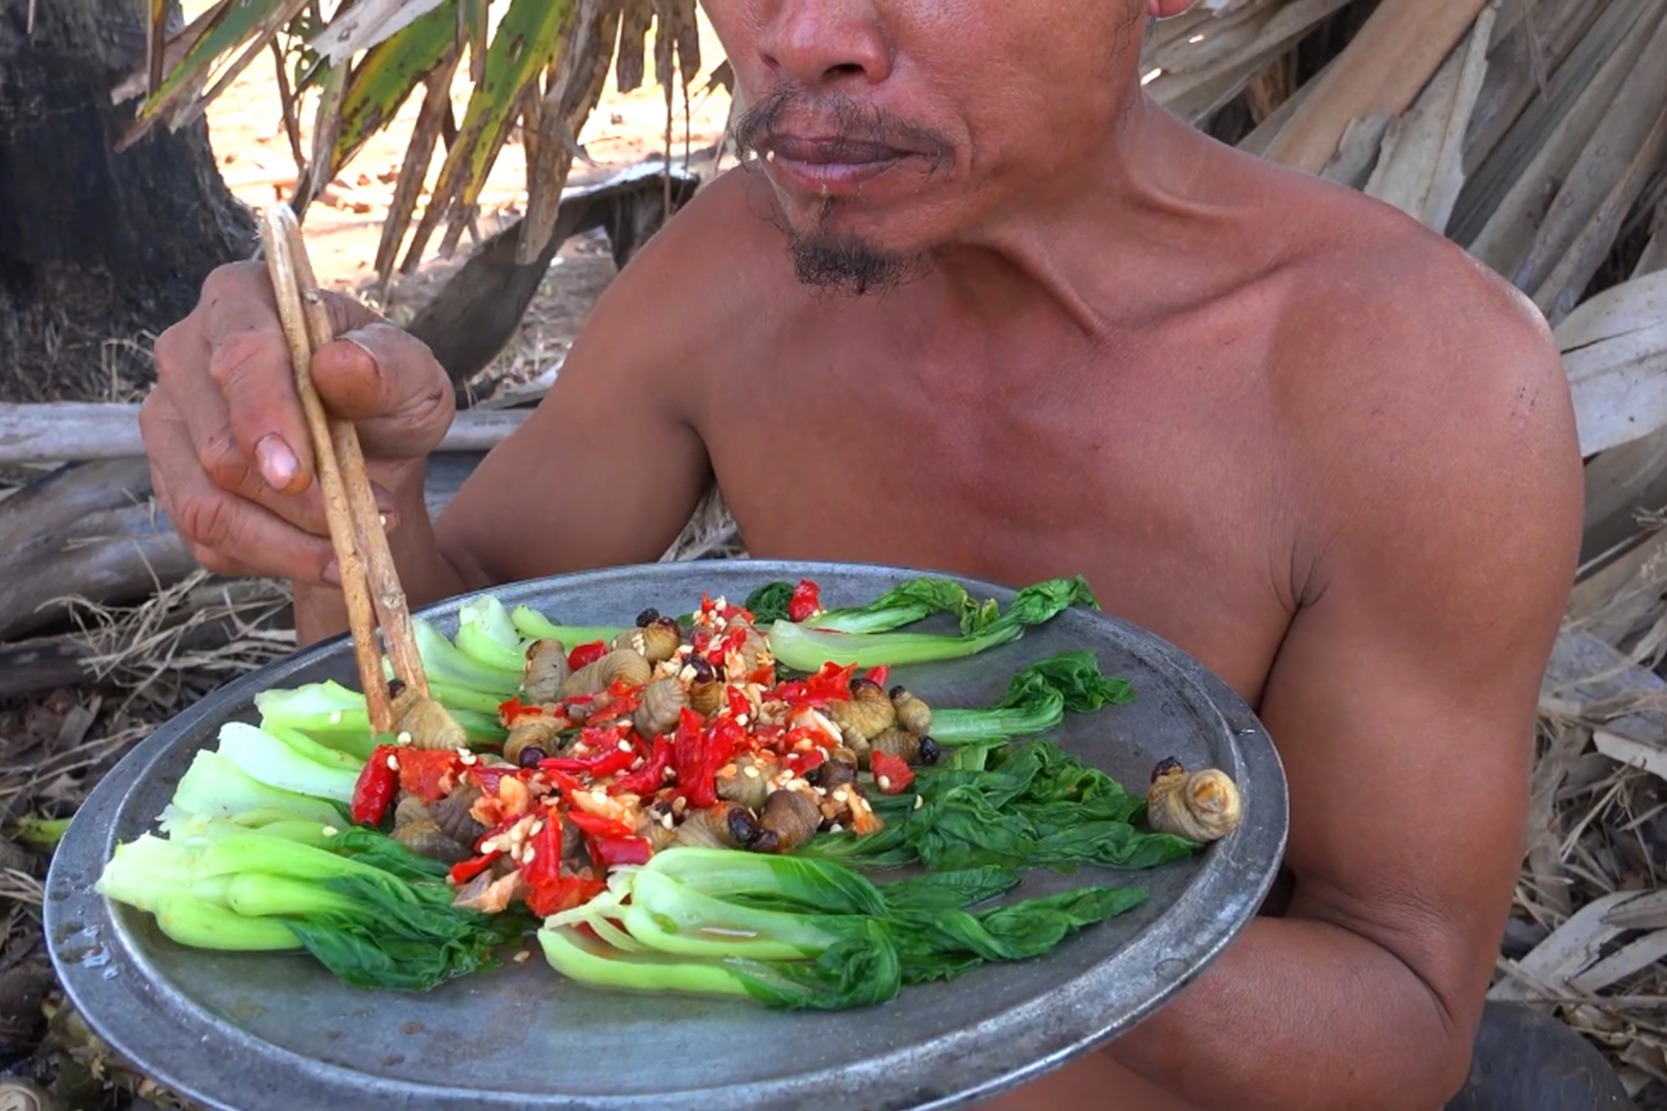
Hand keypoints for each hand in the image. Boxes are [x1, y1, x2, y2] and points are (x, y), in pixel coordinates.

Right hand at [141, 260, 454, 584]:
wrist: (374, 456)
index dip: (265, 416)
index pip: (239, 353)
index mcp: (243, 298)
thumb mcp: (415, 380)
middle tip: (369, 519)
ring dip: (286, 543)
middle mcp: (187, 353)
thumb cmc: (386, 401)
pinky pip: (203, 539)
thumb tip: (340, 365)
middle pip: (218, 445)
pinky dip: (271, 560)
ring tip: (354, 549)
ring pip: (206, 504)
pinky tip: (322, 556)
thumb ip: (386, 367)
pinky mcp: (170, 481)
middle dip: (296, 500)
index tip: (298, 474)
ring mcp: (170, 420)